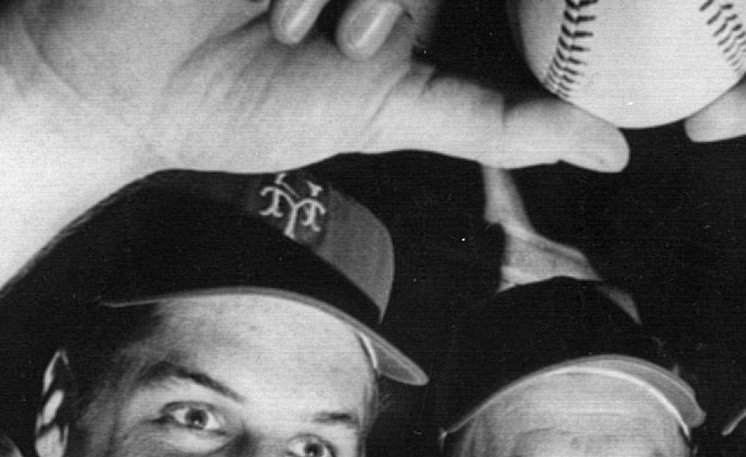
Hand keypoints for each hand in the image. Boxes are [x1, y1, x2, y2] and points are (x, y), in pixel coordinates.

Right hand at [0, 0, 627, 173]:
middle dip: (395, 5)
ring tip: (292, 29)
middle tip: (349, 46)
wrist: (126, 85)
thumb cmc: (256, 101)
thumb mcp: (396, 113)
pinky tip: (268, 4)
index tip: (399, 52)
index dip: (511, 8)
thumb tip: (618, 152)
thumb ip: (506, 122)